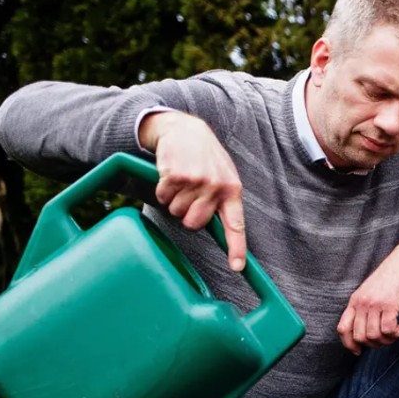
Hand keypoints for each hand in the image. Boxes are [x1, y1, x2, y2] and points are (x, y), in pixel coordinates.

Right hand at [139, 111, 246, 271]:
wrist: (186, 129)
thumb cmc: (205, 158)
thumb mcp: (222, 176)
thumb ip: (223, 200)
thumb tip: (223, 231)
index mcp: (232, 190)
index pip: (236, 225)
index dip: (236, 248)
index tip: (236, 268)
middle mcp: (216, 186)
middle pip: (194, 224)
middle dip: (187, 215)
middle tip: (188, 197)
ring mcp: (196, 180)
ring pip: (176, 211)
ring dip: (173, 200)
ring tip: (182, 180)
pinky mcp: (175, 175)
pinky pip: (162, 197)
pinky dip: (162, 189)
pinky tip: (170, 174)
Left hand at [337, 240, 398, 354]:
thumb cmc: (391, 278)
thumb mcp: (371, 292)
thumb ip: (365, 308)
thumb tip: (364, 332)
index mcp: (355, 301)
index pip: (343, 329)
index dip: (349, 344)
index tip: (358, 351)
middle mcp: (362, 303)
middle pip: (359, 337)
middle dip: (373, 344)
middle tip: (385, 339)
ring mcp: (375, 303)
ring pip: (374, 336)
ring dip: (386, 340)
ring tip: (395, 333)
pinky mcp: (390, 304)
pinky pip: (388, 330)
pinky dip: (395, 334)